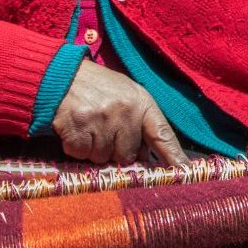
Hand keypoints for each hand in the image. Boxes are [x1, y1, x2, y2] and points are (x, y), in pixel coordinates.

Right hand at [53, 60, 187, 164]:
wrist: (62, 74)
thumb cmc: (99, 88)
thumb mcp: (127, 96)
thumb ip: (139, 123)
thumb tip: (147, 158)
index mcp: (141, 102)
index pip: (162, 134)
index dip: (174, 156)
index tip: (185, 173)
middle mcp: (124, 110)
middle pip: (128, 155)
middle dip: (116, 150)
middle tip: (105, 132)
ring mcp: (100, 119)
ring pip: (103, 158)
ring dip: (94, 149)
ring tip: (89, 127)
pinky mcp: (77, 127)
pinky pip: (81, 154)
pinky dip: (76, 148)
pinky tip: (76, 130)